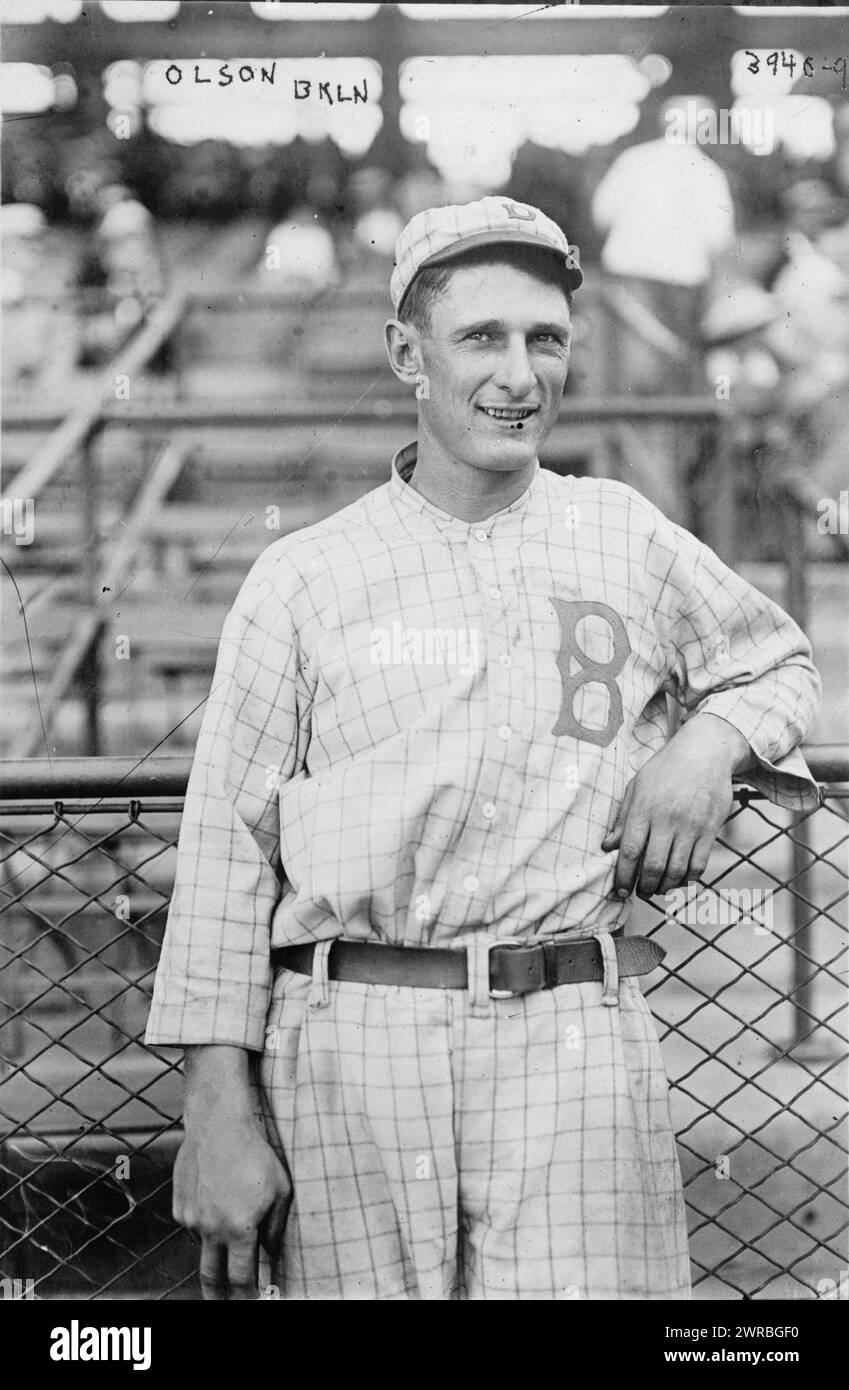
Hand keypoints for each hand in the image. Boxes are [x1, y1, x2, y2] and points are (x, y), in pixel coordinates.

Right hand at [173, 1102, 291, 1300]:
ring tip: (228, 1214)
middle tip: (222, 1304)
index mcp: (239, 1229)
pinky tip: (215, 1195)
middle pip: (211, 1277)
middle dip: (217, 1297)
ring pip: (203, 1245)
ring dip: (214, 1244)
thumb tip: (270, 1253)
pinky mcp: (179, 1206)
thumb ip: (276, 1228)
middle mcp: (211, 1229)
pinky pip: (193, 1223)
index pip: (241, 1278)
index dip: (246, 1296)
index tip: (251, 1302)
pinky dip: (204, 1219)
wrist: (217, 1125)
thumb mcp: (280, 1190)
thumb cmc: (255, 1154)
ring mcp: (191, 1219)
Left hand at [602, 713, 751, 900]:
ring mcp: (690, 826)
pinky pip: (699, 864)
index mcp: (644, 809)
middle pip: (653, 866)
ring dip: (665, 887)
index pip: (630, 852)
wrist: (704, 752)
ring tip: (658, 889)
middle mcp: (667, 820)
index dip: (623, 876)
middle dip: (644, 887)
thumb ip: (623, 819)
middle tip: (640, 894)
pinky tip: (680, 880)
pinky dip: (688, 879)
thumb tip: (608, 846)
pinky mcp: (710, 829)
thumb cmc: (665, 769)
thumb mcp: (637, 786)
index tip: (620, 890)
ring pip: (676, 870)